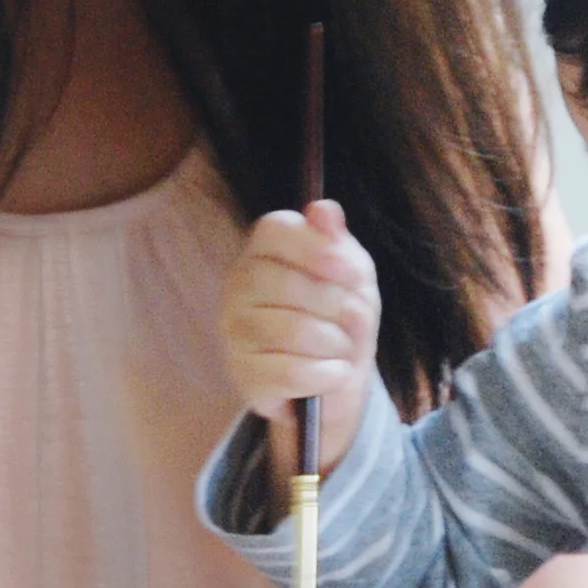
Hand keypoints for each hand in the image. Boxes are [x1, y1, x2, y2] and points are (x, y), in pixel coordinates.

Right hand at [219, 200, 378, 473]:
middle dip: (337, 306)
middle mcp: (237, 285)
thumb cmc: (339, 316)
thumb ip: (338, 243)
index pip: (275, 229)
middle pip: (288, 284)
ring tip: (342, 349)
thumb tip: (324, 210)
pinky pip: (292, 372)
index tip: (350, 272)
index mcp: (263, 251)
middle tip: (353, 320)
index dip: (316, 248)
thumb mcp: (352, 276)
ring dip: (336, 343)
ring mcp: (234, 331)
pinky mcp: (243, 375)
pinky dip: (327, 374)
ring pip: (292, 330)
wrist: (335, 377)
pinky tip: (332, 372)